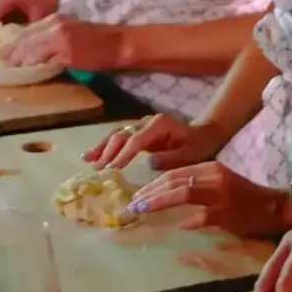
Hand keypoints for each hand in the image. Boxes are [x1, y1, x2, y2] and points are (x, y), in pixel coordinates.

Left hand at [2, 14, 126, 71]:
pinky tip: (27, 72)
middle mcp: (55, 25)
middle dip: (10, 51)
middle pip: (24, 39)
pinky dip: (33, 66)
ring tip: (9, 69)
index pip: (27, 30)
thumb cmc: (97, 41)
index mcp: (55, 19)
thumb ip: (52, 39)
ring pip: (30, 49)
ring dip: (19, 60)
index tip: (4, 52)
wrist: (117, 43)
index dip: (14, 42)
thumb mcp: (71, 32)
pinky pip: (43, 60)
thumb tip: (32, 53)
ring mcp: (60, 38)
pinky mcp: (66, 51)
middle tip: (0, 62)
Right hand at [82, 115, 226, 171]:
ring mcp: (141, 126)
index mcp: (159, 125)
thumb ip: (171, 158)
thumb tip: (150, 161)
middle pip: (123, 135)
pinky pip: (118, 138)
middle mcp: (147, 122)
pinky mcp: (138, 133)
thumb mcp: (190, 154)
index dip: (124, 154)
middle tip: (99, 168)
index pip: (137, 140)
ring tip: (88, 160)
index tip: (112, 169)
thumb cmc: (198, 146)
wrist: (203, 135)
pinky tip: (91, 156)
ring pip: (117, 134)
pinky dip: (105, 146)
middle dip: (109, 151)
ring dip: (102, 147)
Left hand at [132, 161, 291, 235]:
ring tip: (142, 209)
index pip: (176, 172)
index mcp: (211, 168)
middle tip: (133, 203)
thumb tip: (169, 198)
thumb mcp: (219, 184)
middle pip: (175, 180)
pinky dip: (188, 221)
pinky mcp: (227, 211)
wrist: (274, 206)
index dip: (154, 184)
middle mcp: (213, 176)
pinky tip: (178, 227)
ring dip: (159, 202)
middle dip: (150, 192)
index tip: (138, 195)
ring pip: (183, 192)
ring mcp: (220, 194)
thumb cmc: (245, 197)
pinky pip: (201, 216)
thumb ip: (197, 187)